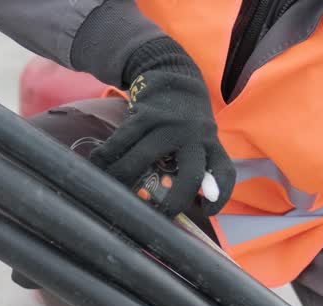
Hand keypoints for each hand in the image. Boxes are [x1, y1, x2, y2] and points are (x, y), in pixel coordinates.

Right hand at [92, 37, 234, 216]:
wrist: (174, 73)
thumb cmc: (185, 120)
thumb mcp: (199, 139)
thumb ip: (195, 165)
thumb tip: (186, 203)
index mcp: (211, 145)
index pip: (224, 173)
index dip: (219, 197)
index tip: (206, 211)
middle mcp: (195, 136)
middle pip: (190, 175)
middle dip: (174, 200)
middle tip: (155, 214)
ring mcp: (170, 124)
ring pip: (144, 158)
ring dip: (123, 178)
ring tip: (110, 190)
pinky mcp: (146, 114)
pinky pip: (123, 139)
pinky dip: (107, 155)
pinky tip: (98, 164)